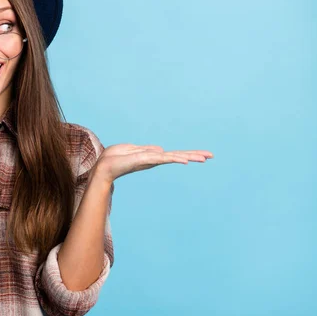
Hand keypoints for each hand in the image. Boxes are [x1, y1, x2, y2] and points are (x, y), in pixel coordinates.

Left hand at [93, 144, 213, 184]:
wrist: (105, 165)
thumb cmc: (116, 158)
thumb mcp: (133, 149)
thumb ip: (147, 149)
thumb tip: (161, 150)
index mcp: (153, 156)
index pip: (174, 154)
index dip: (187, 154)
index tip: (203, 155)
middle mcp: (155, 159)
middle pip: (178, 156)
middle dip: (194, 155)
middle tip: (211, 156)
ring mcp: (152, 160)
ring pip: (175, 157)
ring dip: (189, 156)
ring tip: (204, 157)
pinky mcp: (146, 160)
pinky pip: (164, 158)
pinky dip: (175, 158)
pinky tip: (186, 160)